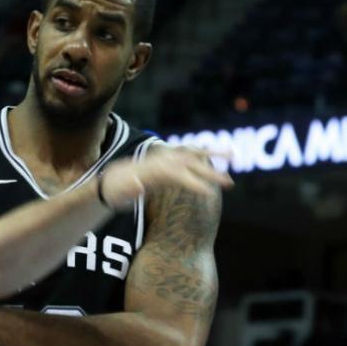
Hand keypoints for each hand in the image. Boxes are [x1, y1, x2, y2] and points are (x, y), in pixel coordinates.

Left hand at [100, 146, 231, 210]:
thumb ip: (128, 189)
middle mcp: (161, 160)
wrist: (112, 178)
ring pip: (193, 153)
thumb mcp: (117, 193)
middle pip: (188, 164)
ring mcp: (166, 158)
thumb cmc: (116, 189)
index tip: (208, 193)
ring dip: (213, 153)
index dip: (192, 183)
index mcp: (151, 170)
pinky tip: (224, 153)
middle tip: (229, 183)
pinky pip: (191, 155)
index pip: (176, 175)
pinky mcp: (170, 160)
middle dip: (209, 172)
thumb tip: (137, 186)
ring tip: (234, 154)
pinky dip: (206, 152)